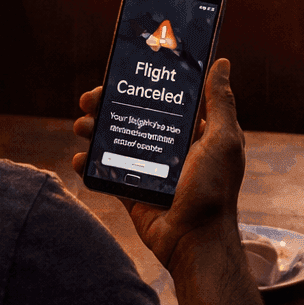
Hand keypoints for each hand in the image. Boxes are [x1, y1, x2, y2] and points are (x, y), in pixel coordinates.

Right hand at [73, 59, 246, 266]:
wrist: (195, 241)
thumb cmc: (214, 190)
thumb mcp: (223, 140)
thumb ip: (220, 102)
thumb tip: (222, 63)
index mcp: (192, 133)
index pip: (162, 101)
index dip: (140, 87)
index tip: (119, 76)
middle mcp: (169, 149)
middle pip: (132, 118)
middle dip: (108, 106)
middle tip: (89, 100)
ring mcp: (148, 170)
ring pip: (115, 142)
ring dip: (94, 131)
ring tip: (81, 126)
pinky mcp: (131, 191)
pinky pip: (105, 173)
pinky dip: (89, 165)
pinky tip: (80, 159)